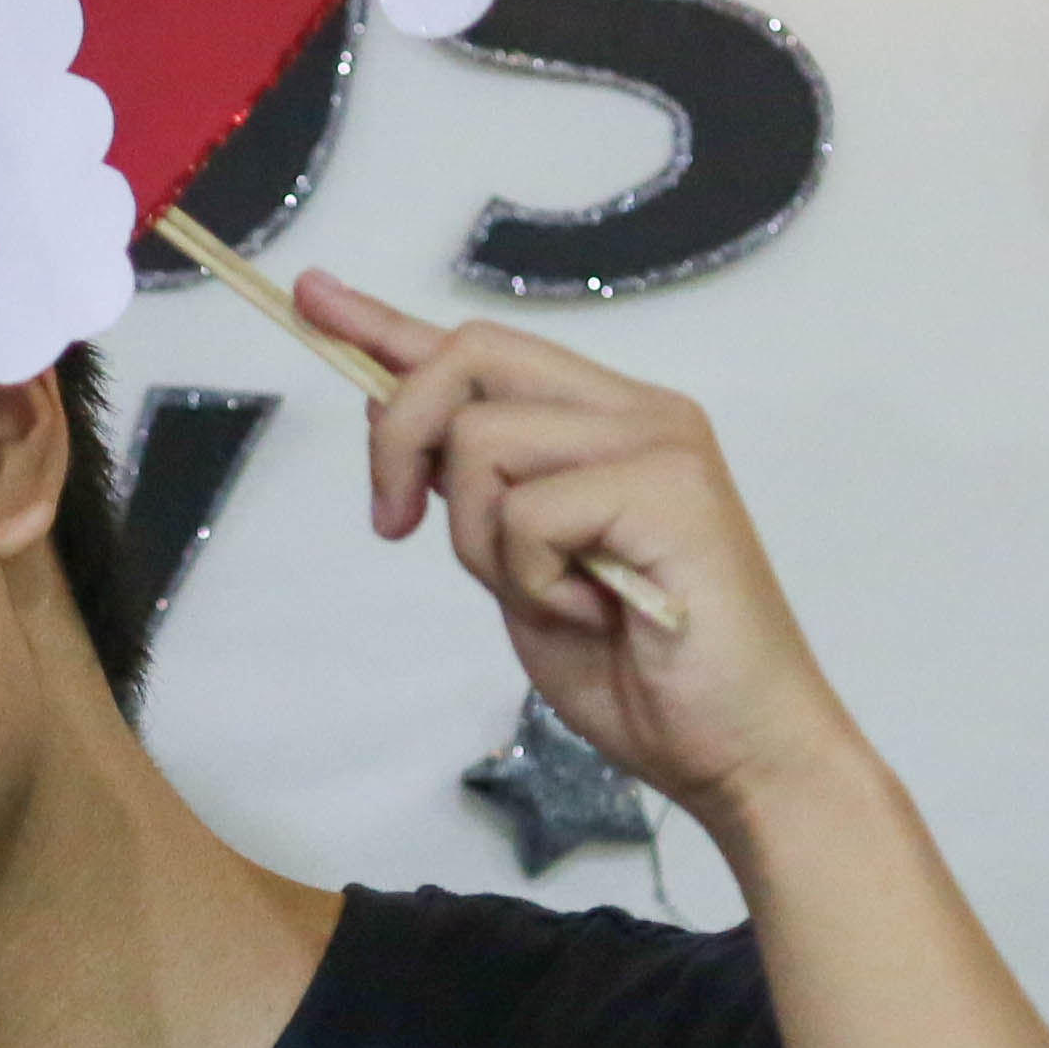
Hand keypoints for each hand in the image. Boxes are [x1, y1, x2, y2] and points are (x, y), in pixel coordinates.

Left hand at [293, 270, 862, 825]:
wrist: (738, 753)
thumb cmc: (641, 675)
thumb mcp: (519, 570)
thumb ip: (474, 492)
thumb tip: (389, 416)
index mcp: (607, 423)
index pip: (480, 350)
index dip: (386, 324)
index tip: (310, 295)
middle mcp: (639, 413)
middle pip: (471, 354)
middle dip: (400, 435)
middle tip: (394, 523)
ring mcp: (660, 442)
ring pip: (484, 438)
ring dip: (482, 541)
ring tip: (552, 598)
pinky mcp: (669, 488)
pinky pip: (528, 511)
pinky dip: (529, 579)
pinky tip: (590, 614)